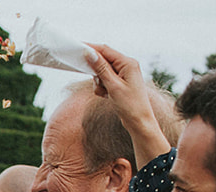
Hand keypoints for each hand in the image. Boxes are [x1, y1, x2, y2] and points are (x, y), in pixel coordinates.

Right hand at [87, 45, 172, 163]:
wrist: (139, 121)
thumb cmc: (130, 104)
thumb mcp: (113, 86)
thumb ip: (101, 68)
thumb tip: (90, 53)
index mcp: (128, 63)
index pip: (106, 50)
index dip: (91, 48)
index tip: (77, 47)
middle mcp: (127, 65)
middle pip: (103, 61)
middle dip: (95, 71)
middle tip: (95, 81)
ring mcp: (124, 74)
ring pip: (102, 72)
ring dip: (98, 82)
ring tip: (105, 93)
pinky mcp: (120, 82)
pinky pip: (105, 80)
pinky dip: (102, 88)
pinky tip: (107, 96)